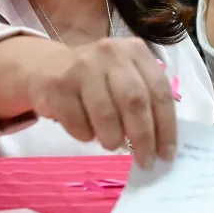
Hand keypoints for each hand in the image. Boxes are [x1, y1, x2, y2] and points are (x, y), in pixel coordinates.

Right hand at [26, 38, 175, 168]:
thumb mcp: (124, 77)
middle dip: (143, 138)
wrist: (47, 67)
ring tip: (112, 144)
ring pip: (106, 115)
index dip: (166, 126)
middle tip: (144, 161)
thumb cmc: (96, 78)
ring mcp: (82, 66)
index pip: (159, 90)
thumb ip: (144, 101)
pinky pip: (78, 123)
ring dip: (112, 139)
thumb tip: (158, 145)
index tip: (166, 154)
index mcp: (135, 51)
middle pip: (135, 101)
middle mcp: (110, 53)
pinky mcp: (58, 84)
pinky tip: (86, 131)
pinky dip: (86, 136)